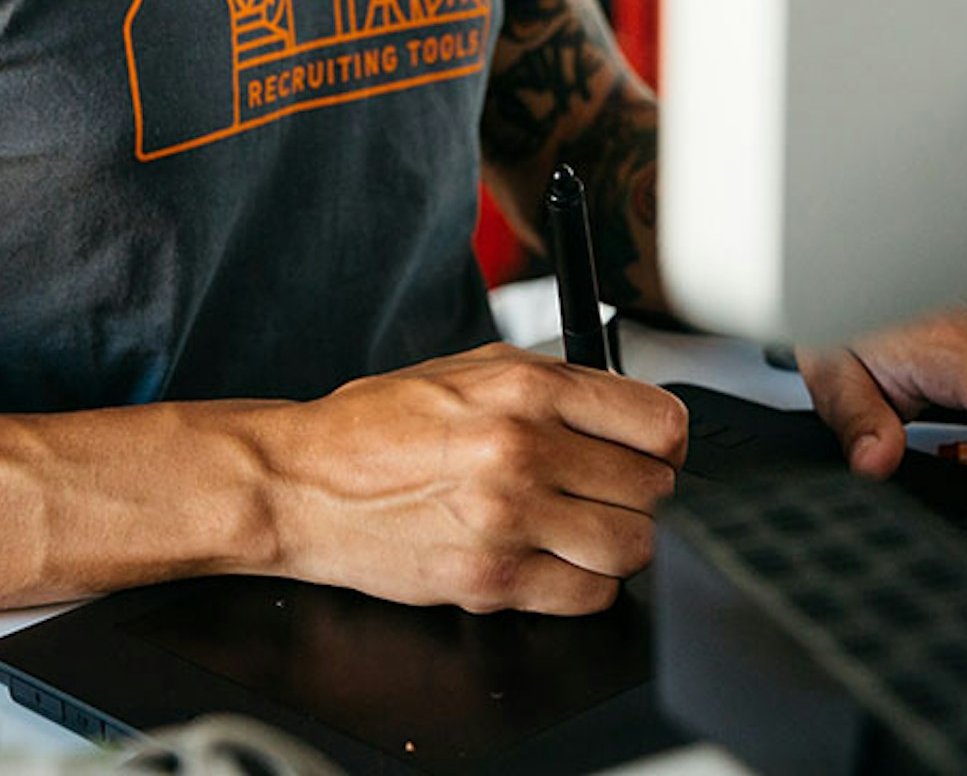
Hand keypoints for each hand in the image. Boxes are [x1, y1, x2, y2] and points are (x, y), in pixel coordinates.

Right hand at [258, 343, 687, 614]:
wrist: (302, 482)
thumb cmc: (378, 426)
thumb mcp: (471, 370)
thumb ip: (555, 386)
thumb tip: (627, 413)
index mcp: (526, 386)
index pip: (660, 424)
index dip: (664, 444)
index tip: (653, 453)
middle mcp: (523, 449)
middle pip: (655, 489)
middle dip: (640, 494)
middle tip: (608, 492)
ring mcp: (510, 520)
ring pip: (634, 547)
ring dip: (621, 542)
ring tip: (586, 528)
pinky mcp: (492, 581)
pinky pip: (590, 596)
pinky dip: (585, 583)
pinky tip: (556, 560)